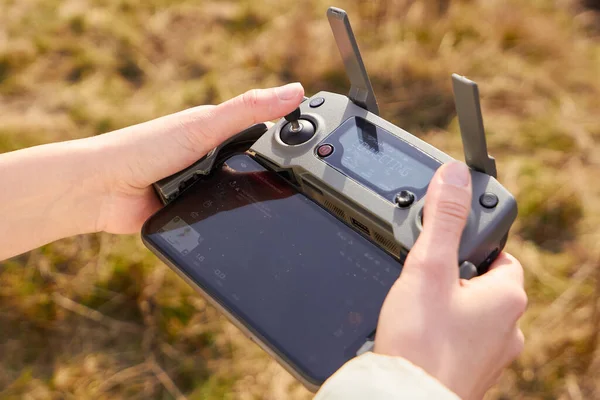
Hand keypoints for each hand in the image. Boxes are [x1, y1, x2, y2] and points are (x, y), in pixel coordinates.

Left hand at [92, 83, 303, 233]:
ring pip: (239, 195)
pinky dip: (229, 221)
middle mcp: (210, 157)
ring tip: (270, 210)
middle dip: (269, 176)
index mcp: (215, 131)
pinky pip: (221, 218)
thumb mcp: (204, 126)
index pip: (261, 132)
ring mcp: (202, 185)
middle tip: (296, 187)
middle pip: (253, 166)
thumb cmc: (145, 149)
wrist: (102, 191)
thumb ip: (247, 110)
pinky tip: (241, 226)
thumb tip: (293, 92)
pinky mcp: (193, 212)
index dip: (286, 138)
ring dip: (248, 201)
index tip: (311, 146)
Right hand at [374, 162, 526, 399]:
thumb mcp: (429, 267)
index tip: (443, 246)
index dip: (469, 245)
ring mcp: (491, 354)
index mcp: (507, 297)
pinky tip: (416, 333)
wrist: (404, 399)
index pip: (499, 254)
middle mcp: (508, 328)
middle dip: (453, 277)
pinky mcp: (470, 372)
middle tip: (420, 279)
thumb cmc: (420, 341)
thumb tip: (455, 176)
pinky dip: (441, 332)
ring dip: (446, 305)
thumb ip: (442, 219)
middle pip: (482, 283)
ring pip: (470, 313)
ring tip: (413, 308)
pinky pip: (459, 339)